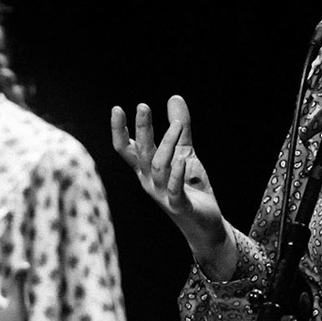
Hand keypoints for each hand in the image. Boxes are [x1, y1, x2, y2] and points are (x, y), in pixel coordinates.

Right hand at [110, 96, 228, 262]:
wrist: (204, 223)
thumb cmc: (190, 187)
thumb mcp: (185, 152)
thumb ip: (180, 128)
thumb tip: (174, 97)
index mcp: (146, 169)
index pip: (126, 148)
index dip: (119, 130)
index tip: (117, 108)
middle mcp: (149, 181)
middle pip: (141, 153)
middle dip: (142, 130)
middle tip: (143, 106)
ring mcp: (162, 194)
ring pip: (159, 166)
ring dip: (167, 144)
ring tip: (178, 125)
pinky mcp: (179, 205)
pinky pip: (175, 189)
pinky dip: (178, 174)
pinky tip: (183, 159)